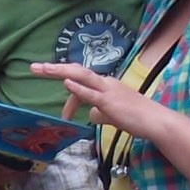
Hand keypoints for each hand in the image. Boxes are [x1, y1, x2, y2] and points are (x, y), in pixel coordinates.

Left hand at [30, 62, 162, 138]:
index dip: (70, 98)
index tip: (64, 116)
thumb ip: (100, 112)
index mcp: (105, 84)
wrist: (156, 121)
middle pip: (76, 71)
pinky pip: (91, 93)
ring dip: (60, 71)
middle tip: (34, 67)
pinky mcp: (109, 101)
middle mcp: (105, 83)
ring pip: (81, 76)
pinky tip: (66, 83)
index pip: (81, 84)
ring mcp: (107, 90)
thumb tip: (89, 114)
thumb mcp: (113, 115)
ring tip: (43, 69)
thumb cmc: (137, 118)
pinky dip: (77, 88)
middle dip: (54, 69)